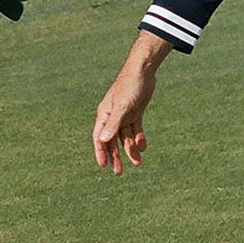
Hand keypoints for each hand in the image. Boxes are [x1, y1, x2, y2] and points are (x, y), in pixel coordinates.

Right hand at [93, 59, 157, 174]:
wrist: (143, 70)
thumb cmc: (130, 86)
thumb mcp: (123, 107)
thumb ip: (114, 124)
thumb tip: (103, 140)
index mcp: (105, 114)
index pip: (100, 137)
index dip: (101, 152)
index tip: (103, 166)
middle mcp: (113, 116)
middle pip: (112, 140)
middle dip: (115, 156)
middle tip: (119, 172)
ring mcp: (124, 114)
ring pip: (125, 136)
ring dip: (130, 149)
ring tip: (138, 163)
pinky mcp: (135, 111)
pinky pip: (135, 129)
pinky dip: (138, 138)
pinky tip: (143, 148)